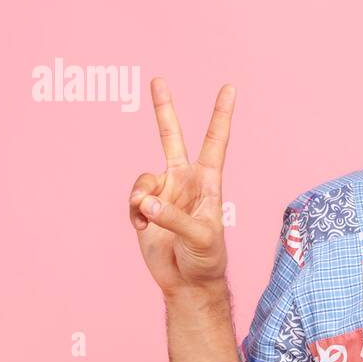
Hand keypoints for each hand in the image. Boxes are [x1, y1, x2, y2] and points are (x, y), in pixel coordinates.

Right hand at [129, 77, 235, 297]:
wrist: (187, 281)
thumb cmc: (206, 258)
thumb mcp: (200, 237)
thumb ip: (173, 217)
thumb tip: (147, 201)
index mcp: (208, 182)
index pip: (215, 141)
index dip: (221, 115)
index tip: (229, 88)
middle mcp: (185, 181)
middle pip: (172, 138)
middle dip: (164, 110)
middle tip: (158, 80)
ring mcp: (164, 193)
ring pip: (143, 178)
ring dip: (140, 196)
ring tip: (147, 216)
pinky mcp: (146, 208)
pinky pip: (133, 199)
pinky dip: (134, 212)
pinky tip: (143, 227)